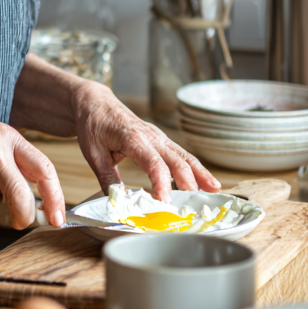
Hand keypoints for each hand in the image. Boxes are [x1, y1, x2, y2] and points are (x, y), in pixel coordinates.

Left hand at [74, 82, 220, 201]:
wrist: (95, 102)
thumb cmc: (93, 125)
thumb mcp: (93, 153)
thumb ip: (107, 179)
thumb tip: (117, 204)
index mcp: (133, 138)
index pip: (153, 163)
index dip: (162, 184)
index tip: (165, 202)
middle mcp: (151, 136)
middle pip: (176, 160)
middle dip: (188, 183)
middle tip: (194, 206)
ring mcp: (158, 137)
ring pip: (184, 155)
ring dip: (200, 173)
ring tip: (214, 191)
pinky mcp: (160, 140)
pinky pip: (181, 154)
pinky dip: (196, 168)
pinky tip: (208, 181)